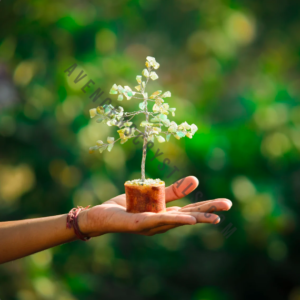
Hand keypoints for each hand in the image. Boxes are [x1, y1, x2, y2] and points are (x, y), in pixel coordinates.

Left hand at [78, 176, 231, 236]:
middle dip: (208, 212)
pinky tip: (188, 219)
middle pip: (188, 216)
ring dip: (196, 218)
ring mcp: (152, 224)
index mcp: (166, 214)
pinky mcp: (139, 223)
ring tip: (214, 217)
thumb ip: (173, 190)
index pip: (191, 210)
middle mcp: (161, 222)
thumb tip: (196, 180)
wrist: (102, 215)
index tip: (225, 203)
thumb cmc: (128, 206)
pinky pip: (159, 219)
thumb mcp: (154, 194)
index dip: (207, 206)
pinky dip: (175, 219)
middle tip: (227, 206)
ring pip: (176, 220)